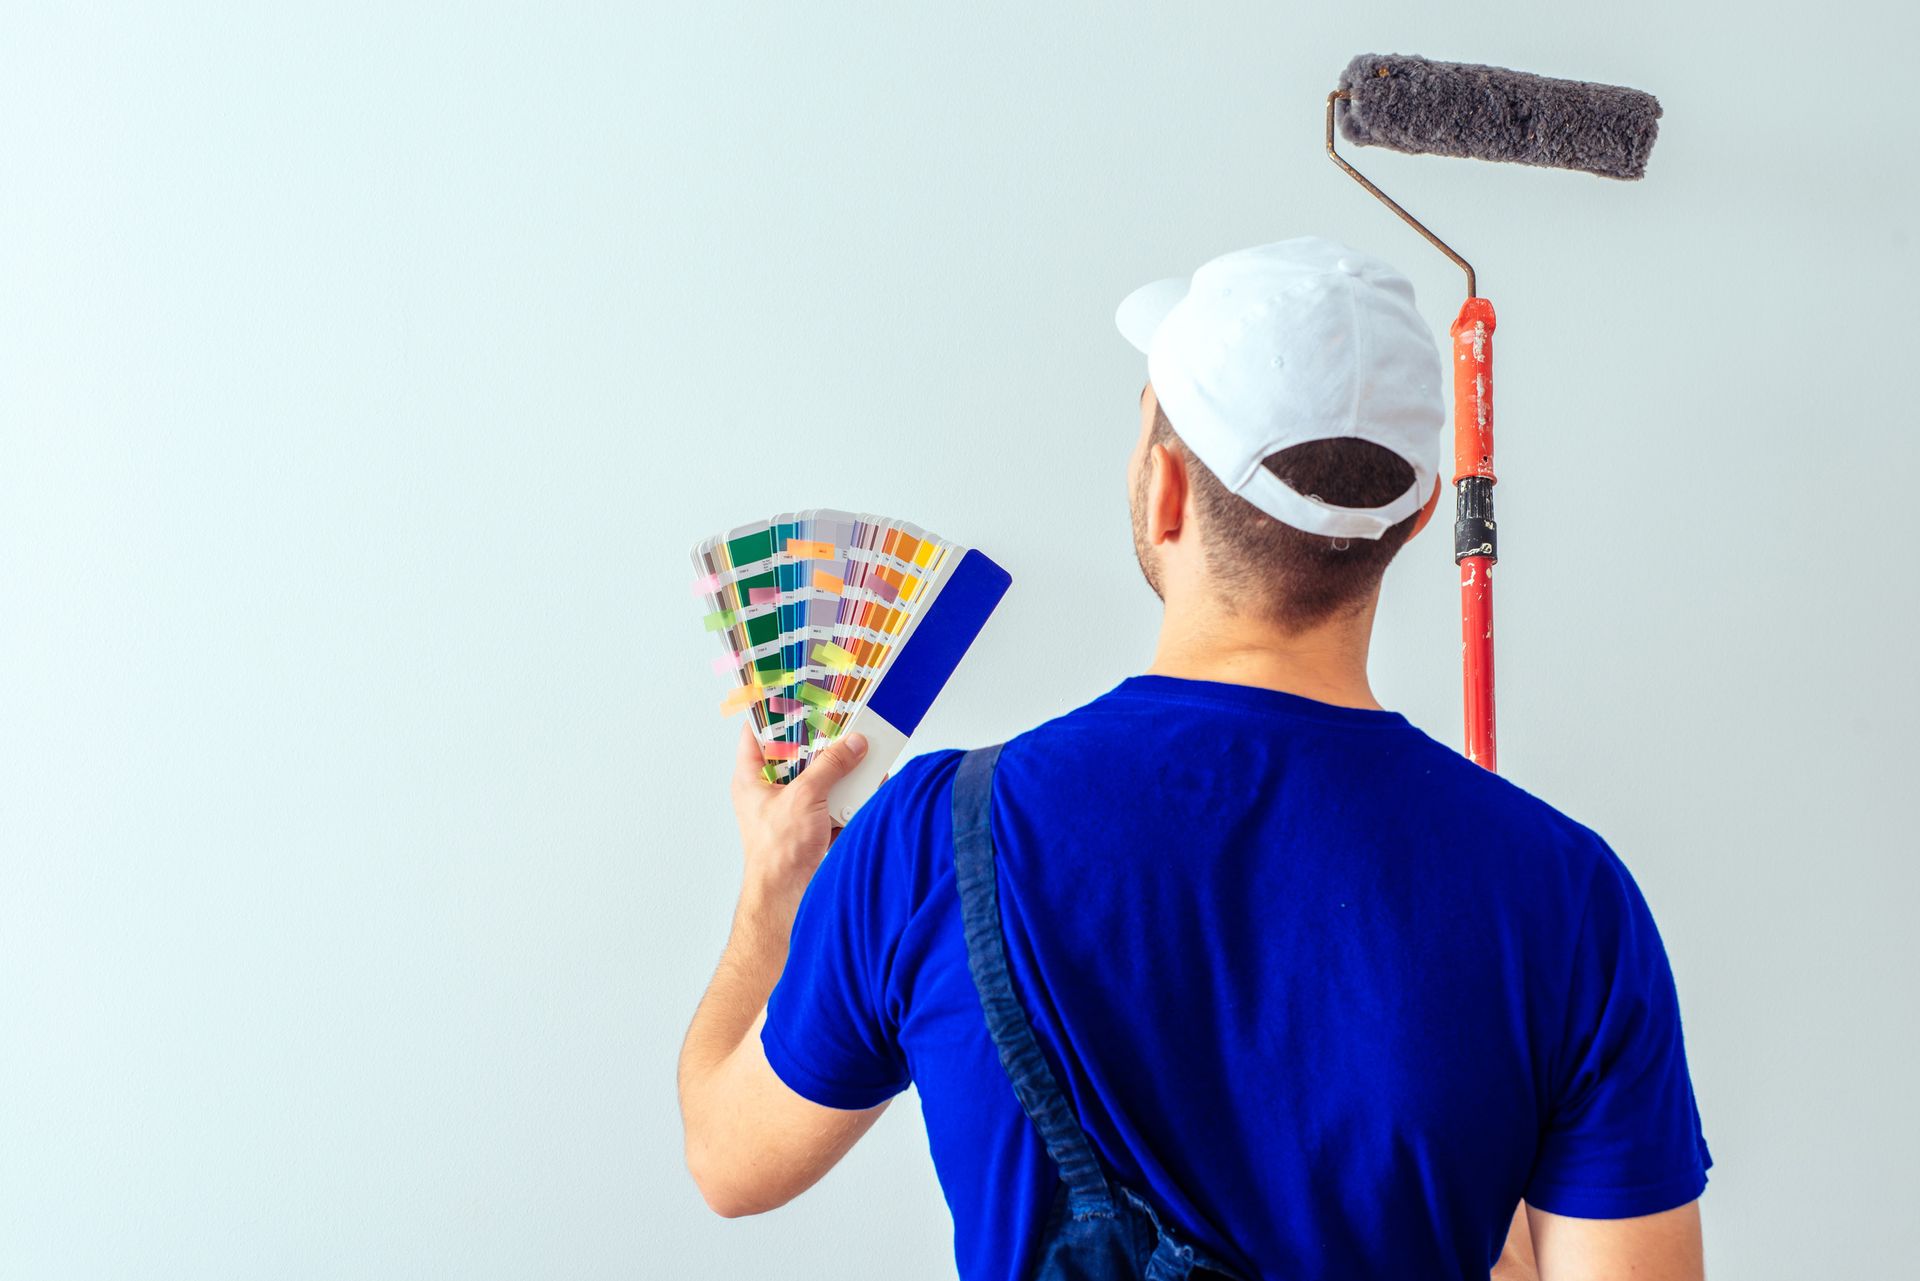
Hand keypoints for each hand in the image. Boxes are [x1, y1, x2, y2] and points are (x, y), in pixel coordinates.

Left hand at [729, 723, 869, 906]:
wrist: (790, 899)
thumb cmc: (778, 853)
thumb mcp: (804, 797)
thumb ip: (830, 766)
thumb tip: (854, 743)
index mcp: (752, 779)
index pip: (756, 733)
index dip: (774, 712)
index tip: (798, 693)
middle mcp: (772, 790)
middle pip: (797, 753)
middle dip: (823, 739)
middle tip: (843, 718)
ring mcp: (796, 808)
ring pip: (821, 777)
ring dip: (843, 769)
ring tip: (863, 751)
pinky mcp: (817, 824)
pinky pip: (837, 801)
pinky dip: (853, 795)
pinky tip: (870, 783)